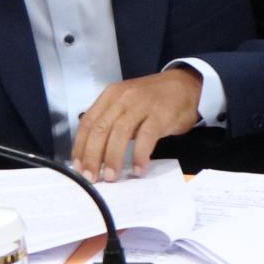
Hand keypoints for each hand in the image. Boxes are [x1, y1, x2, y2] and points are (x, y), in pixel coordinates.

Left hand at [71, 67, 205, 180]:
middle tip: (91, 177)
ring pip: (120, 132)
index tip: (79, 167)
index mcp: (110, 96)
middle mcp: (123, 98)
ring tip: (111, 176)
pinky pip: (146, 137)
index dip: (80, 146)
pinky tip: (137, 169)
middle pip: (100, 128)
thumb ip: (110, 121)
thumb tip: (92, 152)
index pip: (88, 122)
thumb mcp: (126, 104)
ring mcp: (141, 105)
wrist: (185, 86)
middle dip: (93, 156)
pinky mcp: (160, 115)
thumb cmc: (153, 100)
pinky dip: (139, 155)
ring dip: (113, 158)